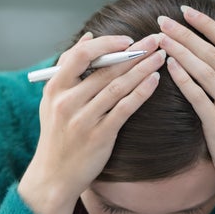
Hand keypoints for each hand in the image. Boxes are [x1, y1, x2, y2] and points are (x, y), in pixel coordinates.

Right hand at [18, 32, 165, 213]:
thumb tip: (89, 36)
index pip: (80, 55)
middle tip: (157, 39)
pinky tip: (155, 80)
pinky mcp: (99, 136)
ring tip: (162, 56)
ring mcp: (83, 119)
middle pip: (106, 69)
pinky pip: (124, 109)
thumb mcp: (52, 100)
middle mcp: (67, 101)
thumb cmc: (57, 134)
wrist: (53, 176)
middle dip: (135, 51)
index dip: (106, 44)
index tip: (127, 39)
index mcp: (54, 88)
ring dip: (142, 68)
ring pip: (118, 86)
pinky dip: (141, 92)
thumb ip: (68, 68)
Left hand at [158, 6, 214, 213]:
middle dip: (187, 34)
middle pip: (214, 53)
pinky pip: (199, 97)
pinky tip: (169, 66)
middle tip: (163, 21)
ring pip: (205, 72)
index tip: (186, 11)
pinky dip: (185, 80)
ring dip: (182, 52)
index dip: (207, 24)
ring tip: (161, 39)